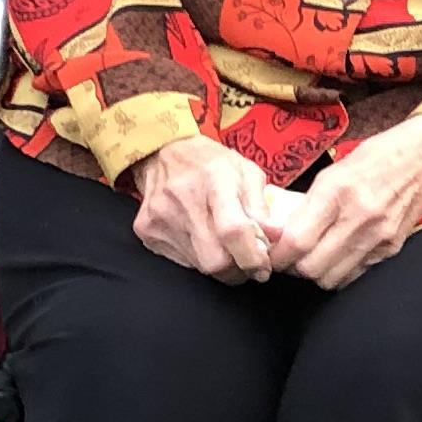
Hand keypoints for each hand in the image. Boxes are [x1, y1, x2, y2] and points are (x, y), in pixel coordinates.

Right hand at [128, 131, 283, 282]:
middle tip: (245, 260)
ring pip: (198, 265)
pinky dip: (198, 257)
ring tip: (224, 246)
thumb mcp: (246, 172)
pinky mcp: (146, 230)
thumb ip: (261, 205)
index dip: (252, 257)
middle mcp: (183, 199)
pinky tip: (201, 239)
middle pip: (215, 260)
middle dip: (237, 269)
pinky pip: (181, 261)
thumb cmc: (211, 163)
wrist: (162, 152)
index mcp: (214, 179)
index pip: (233, 231)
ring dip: (218, 264)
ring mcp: (160, 217)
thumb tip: (275, 235)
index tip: (263, 266)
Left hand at [265, 118, 421, 291]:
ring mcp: (377, 237)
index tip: (271, 253)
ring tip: (313, 257)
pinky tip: (337, 256)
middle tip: (289, 257)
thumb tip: (281, 232)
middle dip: (294, 267)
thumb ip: (309, 203)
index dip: (277, 254)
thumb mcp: (335, 171)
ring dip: (316, 272)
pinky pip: (354, 276)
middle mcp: (359, 218)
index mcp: (338, 192)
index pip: (297, 240)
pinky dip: (339, 272)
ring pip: (331, 278)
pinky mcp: (391, 249)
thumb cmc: (378, 157)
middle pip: (311, 268)